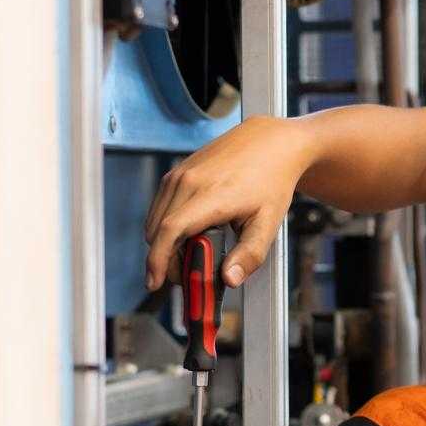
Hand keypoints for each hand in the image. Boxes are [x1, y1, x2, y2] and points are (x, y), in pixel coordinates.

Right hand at [143, 116, 312, 291]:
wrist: (270, 142)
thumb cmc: (271, 181)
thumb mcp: (268, 222)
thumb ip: (249, 255)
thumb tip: (229, 280)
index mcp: (211, 195)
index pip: (171, 231)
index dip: (157, 260)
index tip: (154, 282)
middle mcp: (188, 181)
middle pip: (158, 232)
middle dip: (165, 259)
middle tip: (189, 274)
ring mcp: (179, 174)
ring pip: (155, 220)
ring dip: (164, 243)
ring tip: (192, 255)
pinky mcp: (177, 171)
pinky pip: (159, 206)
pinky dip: (165, 226)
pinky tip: (188, 234)